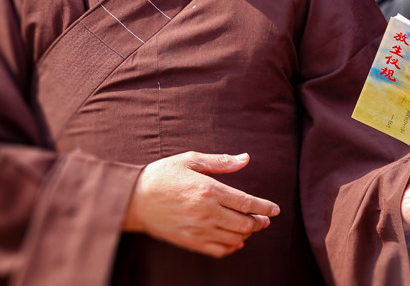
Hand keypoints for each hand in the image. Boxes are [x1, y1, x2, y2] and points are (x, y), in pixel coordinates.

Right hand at [123, 152, 279, 257]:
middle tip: (265, 219)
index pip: (246, 202)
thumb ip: (220, 162)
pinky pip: (218, 250)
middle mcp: (207, 212)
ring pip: (234, 238)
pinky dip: (231, 247)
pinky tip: (235, 242)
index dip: (264, 207)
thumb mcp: (190, 160)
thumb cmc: (162, 175)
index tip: (276, 209)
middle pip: (244, 223)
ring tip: (251, 227)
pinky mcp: (190, 242)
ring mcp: (198, 230)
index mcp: (209, 190)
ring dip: (247, 234)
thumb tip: (245, 159)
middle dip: (259, 221)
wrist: (133, 199)